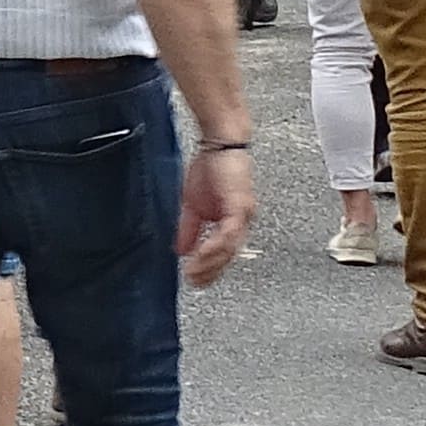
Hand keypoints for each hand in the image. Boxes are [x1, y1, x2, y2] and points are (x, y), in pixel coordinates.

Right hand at [176, 143, 255, 287]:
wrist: (221, 142)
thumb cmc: (211, 166)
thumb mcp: (193, 204)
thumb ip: (189, 228)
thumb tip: (182, 250)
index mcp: (231, 222)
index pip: (222, 253)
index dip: (209, 269)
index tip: (193, 280)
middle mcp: (241, 221)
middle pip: (229, 256)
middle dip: (210, 272)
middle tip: (194, 283)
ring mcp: (243, 215)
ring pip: (230, 249)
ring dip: (211, 263)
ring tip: (194, 273)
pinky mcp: (240, 206)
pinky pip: (229, 233)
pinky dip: (214, 246)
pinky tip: (202, 254)